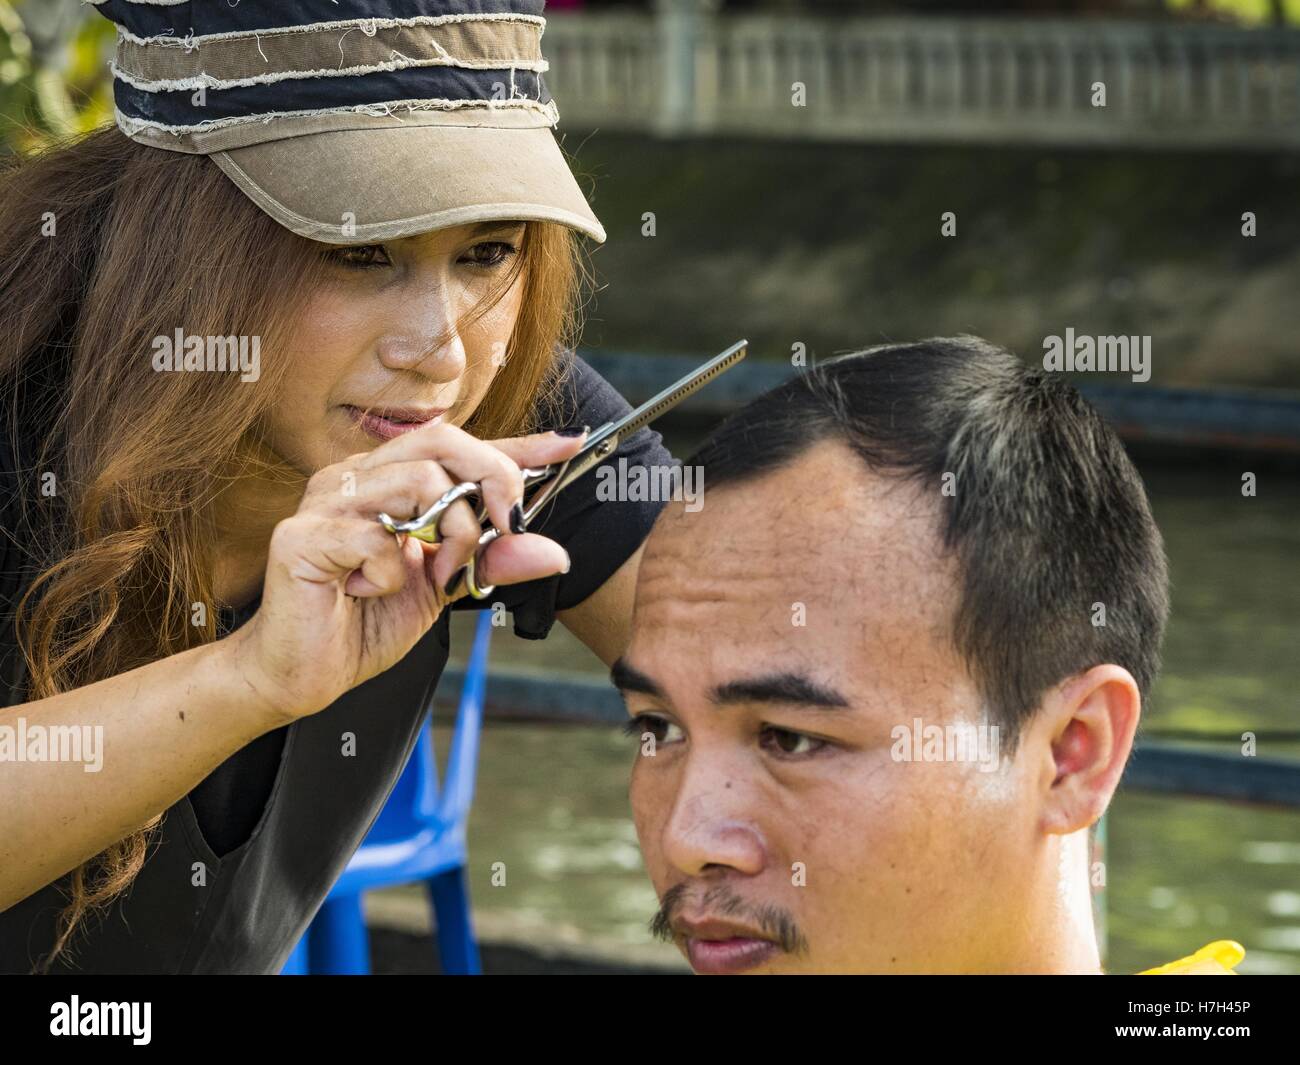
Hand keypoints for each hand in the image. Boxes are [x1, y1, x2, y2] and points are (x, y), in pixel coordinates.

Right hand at [223, 424, 586, 724]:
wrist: (304, 674)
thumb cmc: (365, 624)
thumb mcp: (445, 590)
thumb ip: (493, 562)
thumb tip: (554, 553)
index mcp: (390, 479)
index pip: (462, 448)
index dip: (518, 445)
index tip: (568, 444)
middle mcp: (358, 476)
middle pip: (444, 443)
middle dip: (492, 483)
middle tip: (504, 529)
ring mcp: (327, 499)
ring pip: (420, 482)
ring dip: (447, 538)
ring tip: (428, 575)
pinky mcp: (302, 535)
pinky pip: (377, 538)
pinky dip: (391, 574)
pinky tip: (367, 591)